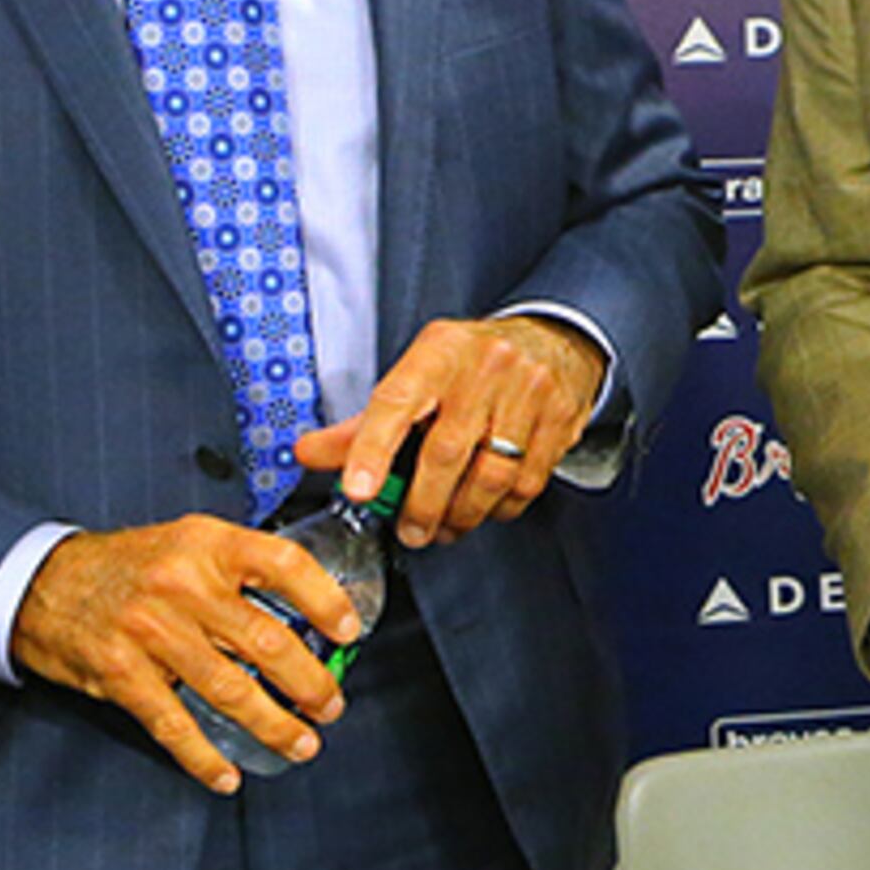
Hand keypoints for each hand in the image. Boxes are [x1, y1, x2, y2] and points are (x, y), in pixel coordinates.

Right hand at [8, 516, 356, 793]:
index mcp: (207, 544)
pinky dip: (203, 757)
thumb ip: (238, 568)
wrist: (43, 581)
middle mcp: (182, 584)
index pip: (284, 564)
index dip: (325, 599)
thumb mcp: (186, 542)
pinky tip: (227, 774)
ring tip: (301, 742)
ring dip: (273, 725)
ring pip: (229, 689)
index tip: (349, 630)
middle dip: (310, 682)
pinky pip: (174, 724)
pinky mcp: (121, 673)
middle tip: (331, 705)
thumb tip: (306, 610)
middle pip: (266, 639)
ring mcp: (150, 631)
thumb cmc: (128, 566)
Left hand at [295, 314, 603, 547]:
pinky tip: (484, 509)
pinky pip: (527, 482)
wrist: (554, 339)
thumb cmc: (472, 363)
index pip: (396, 402)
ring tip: (444, 527)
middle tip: (410, 531)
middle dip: (423, 504)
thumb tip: (310, 453)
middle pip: (447, 451)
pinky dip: (500, 508)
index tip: (358, 490)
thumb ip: (365, 422)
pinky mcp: (559, 420)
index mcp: (438, 352)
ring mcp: (528, 393)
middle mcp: (485, 368)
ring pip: (491, 475)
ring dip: (462, 514)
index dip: (372, 450)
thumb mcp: (419, 374)